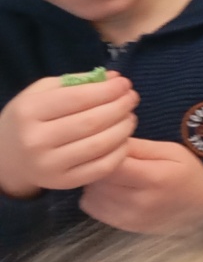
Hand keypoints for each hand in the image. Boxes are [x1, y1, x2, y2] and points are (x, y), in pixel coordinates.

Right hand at [0, 75, 137, 196]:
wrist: (7, 158)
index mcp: (29, 111)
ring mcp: (49, 164)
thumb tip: (116, 78)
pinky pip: (102, 167)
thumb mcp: (42, 93)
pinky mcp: (63, 182)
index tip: (125, 83)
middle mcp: (36, 140)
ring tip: (130, 116)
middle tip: (132, 98)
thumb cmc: (30, 119)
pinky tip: (123, 139)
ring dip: (124, 128)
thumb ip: (78, 83)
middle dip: (120, 107)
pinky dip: (120, 151)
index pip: (78, 98)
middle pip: (93, 121)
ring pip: (101, 144)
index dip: (108, 90)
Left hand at [79, 139, 202, 234]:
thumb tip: (109, 140)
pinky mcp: (121, 226)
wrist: (199, 209)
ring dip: (97, 181)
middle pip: (98, 178)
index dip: (105, 151)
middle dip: (100, 165)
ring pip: (91, 192)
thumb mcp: (171, 151)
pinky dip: (96, 195)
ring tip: (115, 175)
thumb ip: (139, 146)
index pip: (111, 163)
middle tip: (113, 159)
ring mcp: (129, 217)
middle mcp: (140, 202)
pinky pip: (91, 206)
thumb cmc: (187, 174)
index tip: (112, 145)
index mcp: (155, 178)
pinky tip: (112, 189)